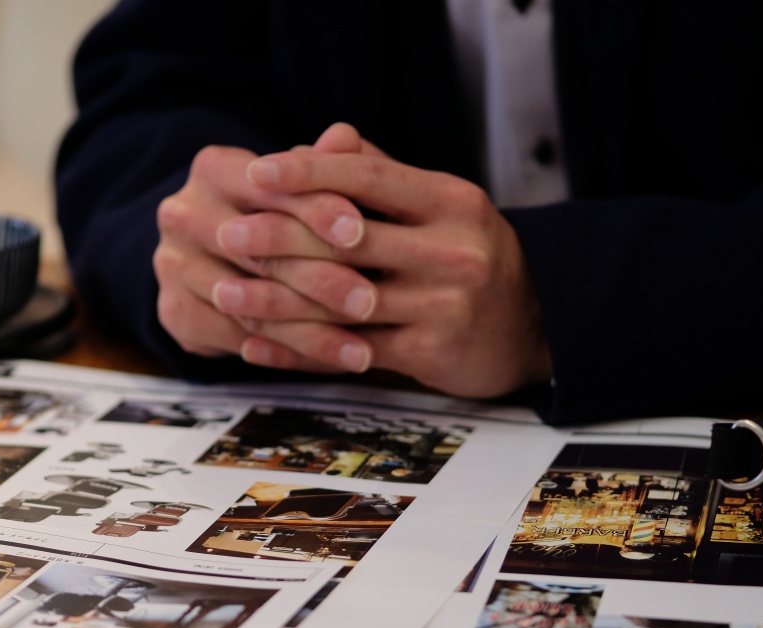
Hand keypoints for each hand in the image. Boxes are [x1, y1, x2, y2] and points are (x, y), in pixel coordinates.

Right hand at [152, 138, 369, 369]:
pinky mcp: (173, 311)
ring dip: (310, 331)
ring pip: (250, 303)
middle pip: (258, 249)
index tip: (361, 232)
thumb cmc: (274, 211)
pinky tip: (328, 363)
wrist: (213, 254)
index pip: (268, 188)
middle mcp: (182, 213)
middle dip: (320, 277)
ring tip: (362, 349)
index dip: (316, 208)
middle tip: (371, 301)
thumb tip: (345, 137)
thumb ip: (323, 166)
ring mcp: (172, 264)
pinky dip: (286, 354)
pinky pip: (236, 338)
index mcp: (213, 169)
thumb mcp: (300, 185)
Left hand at [222, 125, 552, 398]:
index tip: (257, 171)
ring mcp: (442, 304)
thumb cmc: (474, 256)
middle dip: (277, 236)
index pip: (368, 177)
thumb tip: (324, 139)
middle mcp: (450, 250)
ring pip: (340, 302)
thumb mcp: (442, 206)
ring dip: (275, 299)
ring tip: (226, 292)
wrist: (537, 326)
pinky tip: (257, 343)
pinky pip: (349, 351)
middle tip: (225, 232)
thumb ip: (384, 175)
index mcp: (449, 202)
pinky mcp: (431, 353)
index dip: (308, 172)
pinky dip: (297, 349)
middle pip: (347, 240)